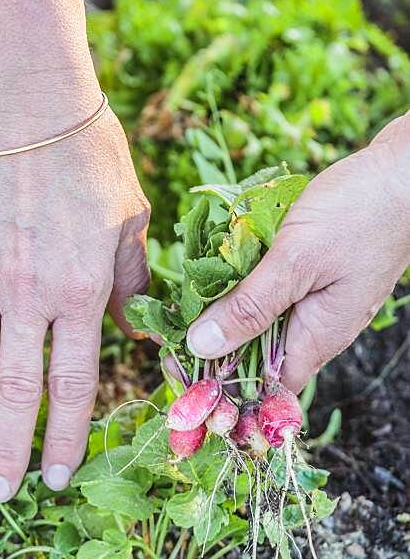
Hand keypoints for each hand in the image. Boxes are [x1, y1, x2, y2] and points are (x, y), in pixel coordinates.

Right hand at [0, 71, 149, 500]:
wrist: (30, 101)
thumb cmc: (90, 155)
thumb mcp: (131, 219)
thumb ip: (130, 282)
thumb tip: (137, 330)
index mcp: (84, 292)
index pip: (75, 384)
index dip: (68, 436)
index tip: (59, 476)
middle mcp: (32, 297)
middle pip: (18, 391)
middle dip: (11, 449)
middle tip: (0, 494)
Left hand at [185, 113, 409, 390]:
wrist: (403, 171)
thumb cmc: (358, 213)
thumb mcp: (295, 261)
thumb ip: (250, 306)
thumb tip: (201, 347)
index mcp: (318, 337)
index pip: (264, 387)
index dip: (222, 387)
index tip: (178, 374)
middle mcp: (319, 328)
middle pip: (258, 356)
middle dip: (216, 348)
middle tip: (172, 333)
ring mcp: (319, 301)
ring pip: (263, 321)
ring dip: (227, 312)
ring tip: (188, 300)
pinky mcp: (315, 274)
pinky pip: (273, 291)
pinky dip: (245, 285)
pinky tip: (221, 268)